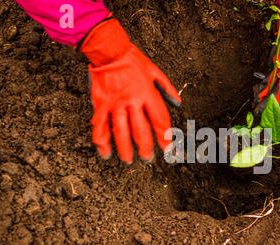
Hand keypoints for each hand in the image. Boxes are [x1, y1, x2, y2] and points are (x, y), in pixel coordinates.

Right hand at [80, 18, 180, 163]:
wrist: (107, 49)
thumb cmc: (132, 59)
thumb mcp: (155, 70)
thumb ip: (167, 88)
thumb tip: (178, 103)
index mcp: (147, 94)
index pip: (159, 120)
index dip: (164, 137)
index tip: (168, 149)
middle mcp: (132, 101)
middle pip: (140, 131)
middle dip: (145, 148)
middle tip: (148, 159)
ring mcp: (115, 104)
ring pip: (121, 132)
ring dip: (125, 149)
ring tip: (128, 160)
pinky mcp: (100, 104)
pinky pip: (100, 126)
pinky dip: (102, 142)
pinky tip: (105, 153)